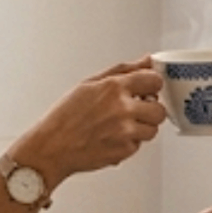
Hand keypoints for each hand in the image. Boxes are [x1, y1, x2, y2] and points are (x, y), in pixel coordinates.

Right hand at [16, 58, 167, 183]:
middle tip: (136, 111)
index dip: (152, 85)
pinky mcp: (124, 151)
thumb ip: (122, 71)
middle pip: (159, 109)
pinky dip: (129, 143)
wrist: (52, 148)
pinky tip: (112, 138)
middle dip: (150, 110)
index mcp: (114, 87)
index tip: (148, 89)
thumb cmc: (65, 117)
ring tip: (121, 126)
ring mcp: (125, 132)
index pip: (154, 80)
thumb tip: (146, 61)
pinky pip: (139, 145)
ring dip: (142, 127)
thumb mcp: (89, 84)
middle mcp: (122, 109)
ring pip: (153, 129)